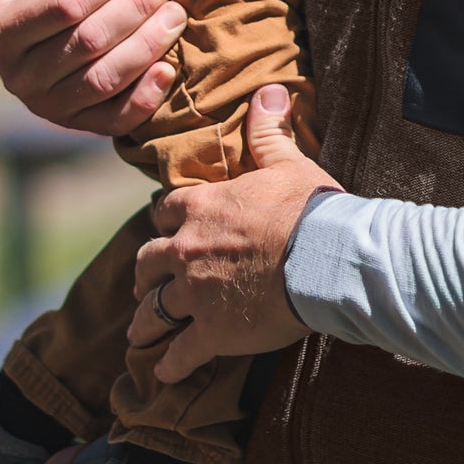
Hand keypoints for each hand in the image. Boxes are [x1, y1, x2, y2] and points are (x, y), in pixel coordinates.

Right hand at [0, 0, 186, 136]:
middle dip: (135, 7)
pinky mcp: (76, 124)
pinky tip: (169, 69)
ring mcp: (47, 106)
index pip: (61, 7)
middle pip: (88, 42)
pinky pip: (113, 120)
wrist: (21, 43)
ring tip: (176, 13)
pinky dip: (144, 98)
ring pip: (104, 79)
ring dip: (146, 45)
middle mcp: (18, 77)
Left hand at [130, 88, 339, 378]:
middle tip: (144, 282)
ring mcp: (195, 293)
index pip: (165, 211)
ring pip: (154, 310)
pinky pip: (180, 353)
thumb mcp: (287, 163)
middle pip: (149, 261)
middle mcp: (187, 249)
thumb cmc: (309, 208)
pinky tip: (164, 372)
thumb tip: (269, 91)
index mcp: (201, 207)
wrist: (325, 257)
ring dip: (145, 321)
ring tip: (139, 333)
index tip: (165, 228)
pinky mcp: (212, 332)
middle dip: (145, 272)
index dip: (166, 221)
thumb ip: (268, 132)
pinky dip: (170, 364)